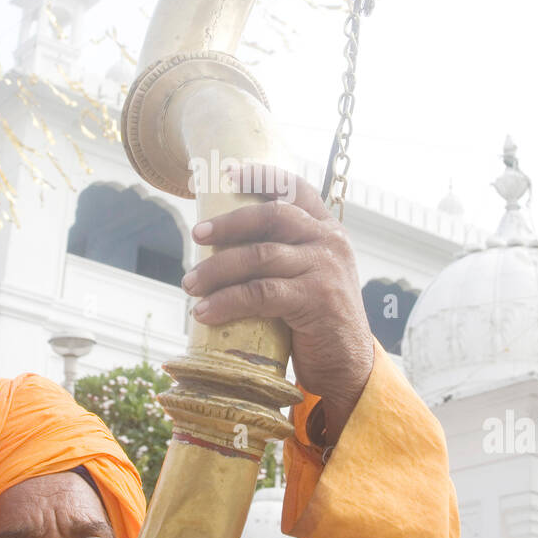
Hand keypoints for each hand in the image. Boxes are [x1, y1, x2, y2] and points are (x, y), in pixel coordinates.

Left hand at [182, 166, 374, 444]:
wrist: (348, 366)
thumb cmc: (316, 321)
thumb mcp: (306, 276)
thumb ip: (281, 255)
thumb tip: (219, 245)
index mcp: (328, 230)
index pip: (296, 189)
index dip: (262, 176)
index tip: (228, 172)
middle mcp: (330, 242)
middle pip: (271, 216)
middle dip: (228, 223)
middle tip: (197, 235)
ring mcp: (326, 269)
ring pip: (259, 256)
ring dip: (216, 270)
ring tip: (189, 284)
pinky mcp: (316, 299)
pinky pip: (260, 293)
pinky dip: (226, 301)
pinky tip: (204, 311)